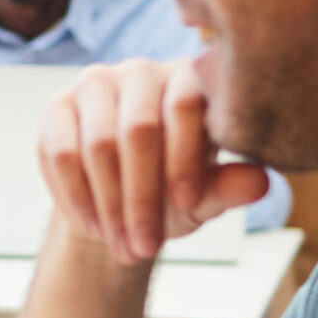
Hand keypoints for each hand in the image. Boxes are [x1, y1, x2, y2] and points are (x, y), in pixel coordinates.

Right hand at [40, 58, 271, 264]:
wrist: (121, 202)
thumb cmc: (174, 190)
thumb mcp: (205, 195)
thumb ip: (228, 187)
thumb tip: (260, 183)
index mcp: (188, 77)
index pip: (185, 105)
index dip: (185, 158)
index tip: (188, 206)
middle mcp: (140, 71)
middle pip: (138, 129)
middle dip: (142, 196)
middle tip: (147, 245)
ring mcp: (94, 84)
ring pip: (97, 144)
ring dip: (109, 205)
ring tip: (124, 246)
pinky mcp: (56, 107)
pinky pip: (60, 153)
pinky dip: (77, 198)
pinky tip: (93, 227)